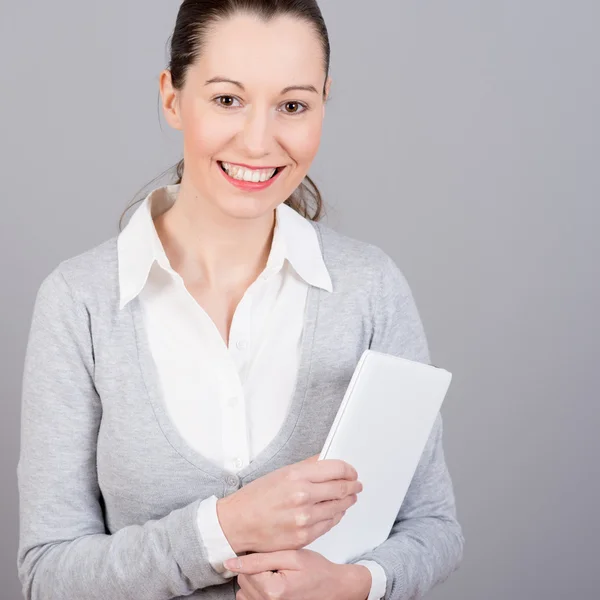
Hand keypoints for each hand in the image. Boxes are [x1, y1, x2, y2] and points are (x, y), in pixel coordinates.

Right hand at [217, 454, 362, 553]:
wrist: (237, 523)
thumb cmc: (255, 497)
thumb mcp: (280, 473)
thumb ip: (307, 467)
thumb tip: (327, 461)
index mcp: (297, 476)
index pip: (336, 469)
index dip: (349, 470)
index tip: (352, 472)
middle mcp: (303, 497)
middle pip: (341, 489)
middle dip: (353, 486)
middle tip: (356, 485)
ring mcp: (304, 519)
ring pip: (338, 508)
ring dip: (346, 502)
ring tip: (349, 498)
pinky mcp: (304, 537)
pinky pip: (328, 525)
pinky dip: (335, 517)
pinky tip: (335, 512)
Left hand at [225, 549, 371, 599]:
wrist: (334, 588)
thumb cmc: (317, 570)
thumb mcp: (291, 556)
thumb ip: (260, 559)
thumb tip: (230, 563)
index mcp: (272, 590)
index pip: (244, 570)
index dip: (258, 558)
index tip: (272, 556)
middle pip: (243, 582)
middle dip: (256, 570)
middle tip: (277, 566)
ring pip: (244, 593)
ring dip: (255, 582)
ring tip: (275, 576)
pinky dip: (258, 592)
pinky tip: (272, 585)